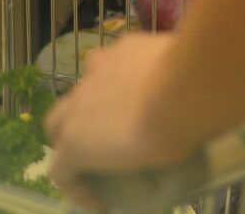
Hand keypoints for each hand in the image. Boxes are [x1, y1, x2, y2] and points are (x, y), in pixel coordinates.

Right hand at [45, 35, 190, 210]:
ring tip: (123, 111)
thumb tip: (141, 156)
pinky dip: (122, 77)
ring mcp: (96, 70)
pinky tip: (147, 81)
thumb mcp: (149, 166)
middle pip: (56, 123)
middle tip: (95, 150)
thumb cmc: (169, 138)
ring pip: (83, 88)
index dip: (79, 191)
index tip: (103, 203)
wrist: (189, 86)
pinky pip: (112, 65)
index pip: (60, 172)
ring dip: (94, 103)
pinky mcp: (120, 47)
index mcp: (77, 142)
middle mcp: (77, 103)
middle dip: (67, 137)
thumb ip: (129, 159)